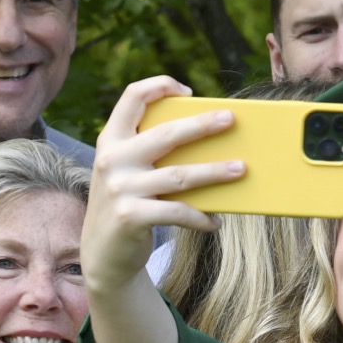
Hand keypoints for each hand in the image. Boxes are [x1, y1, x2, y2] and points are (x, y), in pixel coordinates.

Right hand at [81, 76, 244, 295]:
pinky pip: (178, 211)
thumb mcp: (127, 174)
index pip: (132, 96)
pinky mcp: (131, 216)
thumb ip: (150, 155)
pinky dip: (200, 217)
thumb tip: (208, 143)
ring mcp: (120, 188)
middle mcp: (112, 160)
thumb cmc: (127, 206)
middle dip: (202, 125)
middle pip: (166, 134)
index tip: (188, 91)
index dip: (160, 86)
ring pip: (180, 175)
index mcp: (111, 140)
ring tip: (241, 169)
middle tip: (230, 120)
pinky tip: (215, 222)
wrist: (101, 255)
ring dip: (215, 172)